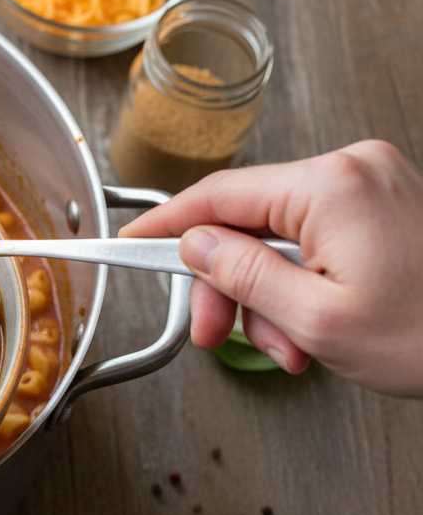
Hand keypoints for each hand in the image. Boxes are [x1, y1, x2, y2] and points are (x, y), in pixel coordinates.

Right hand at [120, 140, 422, 396]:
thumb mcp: (316, 319)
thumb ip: (240, 275)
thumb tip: (192, 246)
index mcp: (332, 186)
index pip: (218, 195)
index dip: (166, 226)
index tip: (130, 244)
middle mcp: (353, 169)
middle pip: (247, 219)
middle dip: (227, 284)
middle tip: (213, 333)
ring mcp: (372, 183)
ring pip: (279, 234)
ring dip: (266, 294)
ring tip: (287, 345)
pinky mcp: (383, 203)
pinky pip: (314, 236)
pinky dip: (299, 281)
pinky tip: (309, 325)